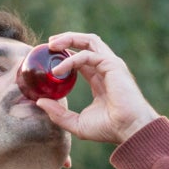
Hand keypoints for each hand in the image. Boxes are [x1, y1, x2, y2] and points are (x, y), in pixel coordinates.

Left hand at [32, 32, 159, 144]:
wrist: (129, 130)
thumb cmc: (109, 129)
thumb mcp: (77, 123)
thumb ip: (58, 114)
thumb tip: (39, 102)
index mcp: (99, 78)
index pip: (81, 58)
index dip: (65, 53)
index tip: (48, 56)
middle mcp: (106, 68)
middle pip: (86, 42)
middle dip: (67, 39)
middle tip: (48, 44)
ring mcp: (111, 64)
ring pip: (90, 40)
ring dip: (69, 38)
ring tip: (51, 45)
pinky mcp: (112, 65)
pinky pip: (87, 55)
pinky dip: (71, 60)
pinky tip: (58, 70)